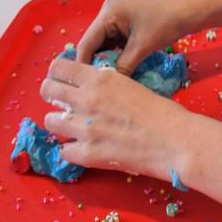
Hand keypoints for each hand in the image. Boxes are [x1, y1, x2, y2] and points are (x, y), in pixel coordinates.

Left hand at [40, 55, 192, 180]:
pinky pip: (63, 151)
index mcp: (99, 78)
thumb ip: (104, 84)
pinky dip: (72, 149)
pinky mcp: (87, 154)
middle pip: (47, 90)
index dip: (58, 73)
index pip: (58, 67)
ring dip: (60, 122)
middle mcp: (86, 99)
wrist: (174, 140)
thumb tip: (88, 87)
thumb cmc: (161, 110)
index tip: (64, 79)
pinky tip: (85, 148)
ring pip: (50, 121)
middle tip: (64, 102)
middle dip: (52, 94)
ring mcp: (83, 128)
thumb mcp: (129, 84)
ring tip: (74, 126)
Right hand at [75, 0, 203, 75]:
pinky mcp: (131, 24)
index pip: (86, 43)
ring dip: (110, 61)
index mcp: (108, 13)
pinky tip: (122, 71)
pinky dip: (119, 56)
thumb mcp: (142, 46)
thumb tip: (108, 86)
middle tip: (98, 87)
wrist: (193, 8)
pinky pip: (118, 43)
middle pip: (95, 44)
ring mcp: (121, 18)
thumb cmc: (167, 21)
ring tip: (109, 83)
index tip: (83, 87)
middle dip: (97, 64)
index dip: (83, 66)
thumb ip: (122, 66)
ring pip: (107, 45)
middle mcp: (110, 13)